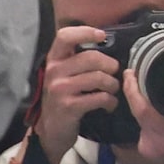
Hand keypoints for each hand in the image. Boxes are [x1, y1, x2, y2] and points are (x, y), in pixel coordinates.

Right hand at [33, 22, 122, 163]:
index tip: (101, 36)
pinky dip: (110, 102)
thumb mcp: (63, 76)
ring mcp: (59, 90)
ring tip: (111, 91)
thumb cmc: (63, 99)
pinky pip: (100, 97)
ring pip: (99, 78)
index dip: (85, 32)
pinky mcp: (68, 106)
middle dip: (110, 66)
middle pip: (91, 57)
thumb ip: (77, 60)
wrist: (51, 131)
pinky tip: (108, 105)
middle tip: (113, 74)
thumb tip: (105, 42)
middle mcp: (53, 72)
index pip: (65, 36)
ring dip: (112, 85)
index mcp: (53, 61)